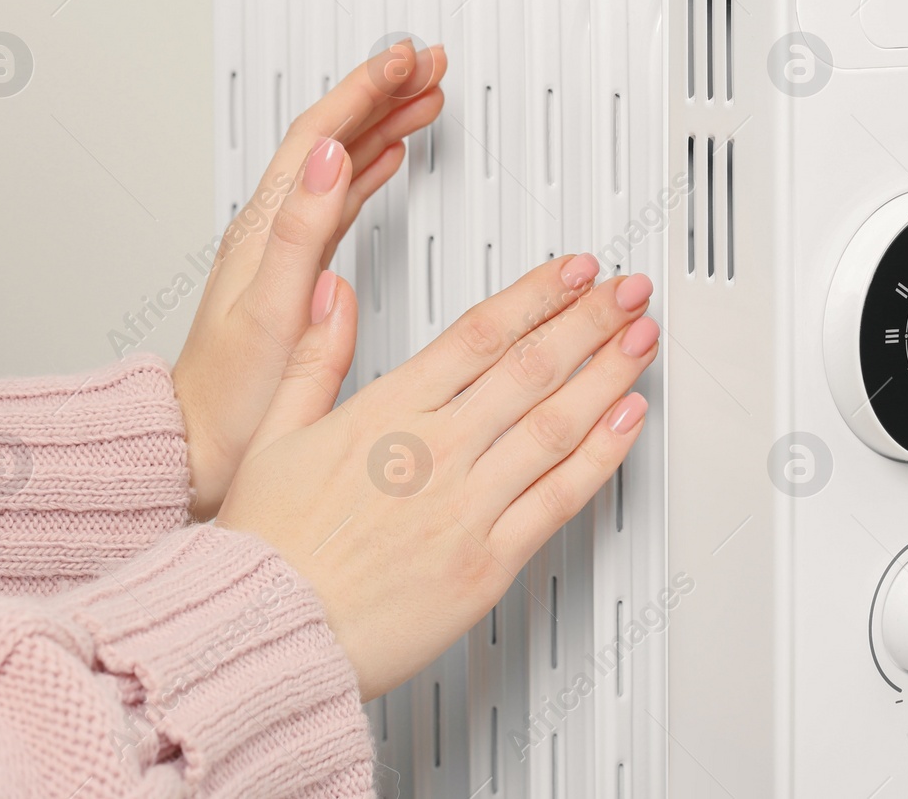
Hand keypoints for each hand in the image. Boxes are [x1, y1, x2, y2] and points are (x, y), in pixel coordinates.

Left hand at [175, 42, 445, 518]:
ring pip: (339, 161)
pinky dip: (370, 168)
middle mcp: (271, 230)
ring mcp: (284, 246)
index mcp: (267, 232)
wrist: (198, 446)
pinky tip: (389, 159)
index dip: (364, 91)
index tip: (406, 60)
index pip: (319, 137)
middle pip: (331, 135)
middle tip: (429, 62)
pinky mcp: (297, 269)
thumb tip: (331, 159)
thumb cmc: (230, 398)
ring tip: (424, 95)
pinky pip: (341, 197)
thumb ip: (301, 233)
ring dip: (381, 122)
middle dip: (381, 91)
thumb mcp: (271, 314)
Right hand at [216, 254, 660, 699]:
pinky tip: (629, 420)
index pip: (480, 333)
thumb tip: (333, 294)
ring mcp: (466, 506)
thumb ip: (314, 356)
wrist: (266, 636)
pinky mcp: (487, 563)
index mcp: (385, 413)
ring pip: (556, 423)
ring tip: (642, 339)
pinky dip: (602, 455)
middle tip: (628, 290)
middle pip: (532, 366)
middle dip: (590, 319)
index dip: (539, 294)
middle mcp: (434, 452)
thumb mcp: (272, 433)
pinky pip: (559, 498)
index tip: (574, 271)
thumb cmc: (267, 548)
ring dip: (609, 373)